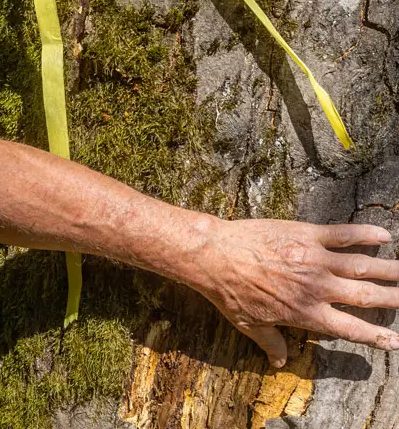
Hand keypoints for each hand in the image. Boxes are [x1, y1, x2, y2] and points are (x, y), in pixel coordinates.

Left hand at [196, 219, 398, 367]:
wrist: (215, 256)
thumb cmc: (229, 292)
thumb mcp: (249, 325)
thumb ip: (270, 343)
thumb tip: (280, 363)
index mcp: (307, 313)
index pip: (351, 329)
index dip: (375, 337)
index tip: (396, 341)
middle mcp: (318, 288)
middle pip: (365, 297)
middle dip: (393, 300)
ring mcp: (315, 259)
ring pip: (362, 266)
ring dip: (388, 269)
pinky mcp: (306, 234)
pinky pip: (342, 234)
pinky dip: (365, 234)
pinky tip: (384, 235)